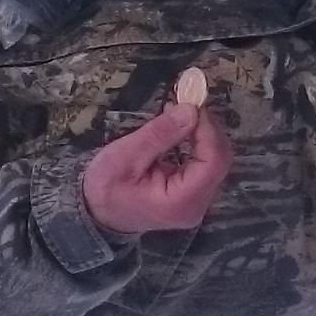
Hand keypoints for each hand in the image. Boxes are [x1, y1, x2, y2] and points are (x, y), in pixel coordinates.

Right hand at [80, 96, 230, 234]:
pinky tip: (183, 126)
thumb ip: (160, 134)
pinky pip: (206, 163)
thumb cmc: (105, 189)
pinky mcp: (193, 193)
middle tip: (188, 101)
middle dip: (207, 127)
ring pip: (216, 160)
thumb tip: (191, 110)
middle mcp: (197, 206)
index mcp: (181, 202)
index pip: (213, 162)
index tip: (193, 103)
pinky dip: (198, 141)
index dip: (208, 130)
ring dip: (203, 131)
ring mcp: (197, 201)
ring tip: (182, 110)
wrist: (96, 215)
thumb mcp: (125, 157)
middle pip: (219, 160)